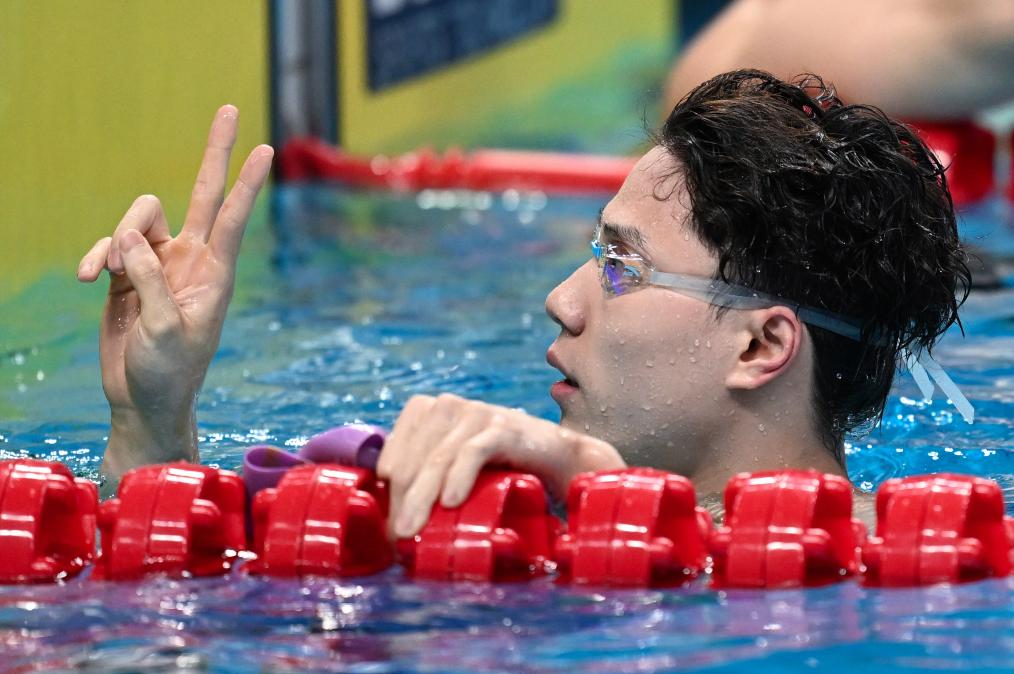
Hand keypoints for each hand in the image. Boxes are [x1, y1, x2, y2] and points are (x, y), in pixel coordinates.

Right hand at [76, 105, 273, 478]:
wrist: (143, 398)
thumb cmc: (168, 371)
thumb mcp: (166, 329)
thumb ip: (150, 281)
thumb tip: (127, 239)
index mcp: (215, 273)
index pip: (233, 218)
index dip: (247, 182)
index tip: (266, 149)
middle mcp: (191, 259)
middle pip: (203, 192)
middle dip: (215, 152)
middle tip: (229, 108)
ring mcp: (160, 264)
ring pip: (140, 217)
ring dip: (118, 238)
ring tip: (108, 276)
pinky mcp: (128, 274)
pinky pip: (111, 244)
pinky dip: (96, 255)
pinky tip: (87, 280)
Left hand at [376, 394, 625, 537]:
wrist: (562, 461)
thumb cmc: (504, 471)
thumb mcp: (456, 470)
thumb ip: (425, 479)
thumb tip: (391, 524)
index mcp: (428, 412)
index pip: (390, 456)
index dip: (386, 495)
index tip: (391, 531)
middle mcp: (448, 406)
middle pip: (409, 461)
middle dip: (401, 503)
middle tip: (401, 540)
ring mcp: (476, 413)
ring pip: (435, 459)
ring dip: (422, 499)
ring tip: (414, 532)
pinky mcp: (503, 427)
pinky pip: (471, 452)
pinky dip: (458, 478)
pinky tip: (450, 504)